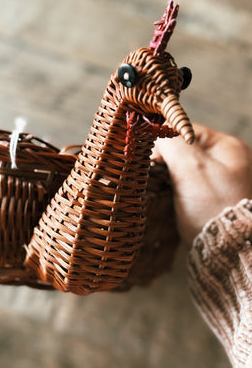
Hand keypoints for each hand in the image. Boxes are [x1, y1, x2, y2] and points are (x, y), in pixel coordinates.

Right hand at [153, 124, 251, 246]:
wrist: (229, 250)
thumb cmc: (213, 206)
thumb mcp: (191, 166)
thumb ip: (171, 142)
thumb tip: (153, 129)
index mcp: (227, 147)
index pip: (185, 131)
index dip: (164, 142)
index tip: (151, 160)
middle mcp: (227, 162)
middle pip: (183, 150)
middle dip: (165, 162)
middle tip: (156, 177)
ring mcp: (221, 182)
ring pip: (182, 170)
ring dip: (168, 178)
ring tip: (162, 191)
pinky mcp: (212, 201)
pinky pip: (186, 187)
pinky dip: (175, 191)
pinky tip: (169, 200)